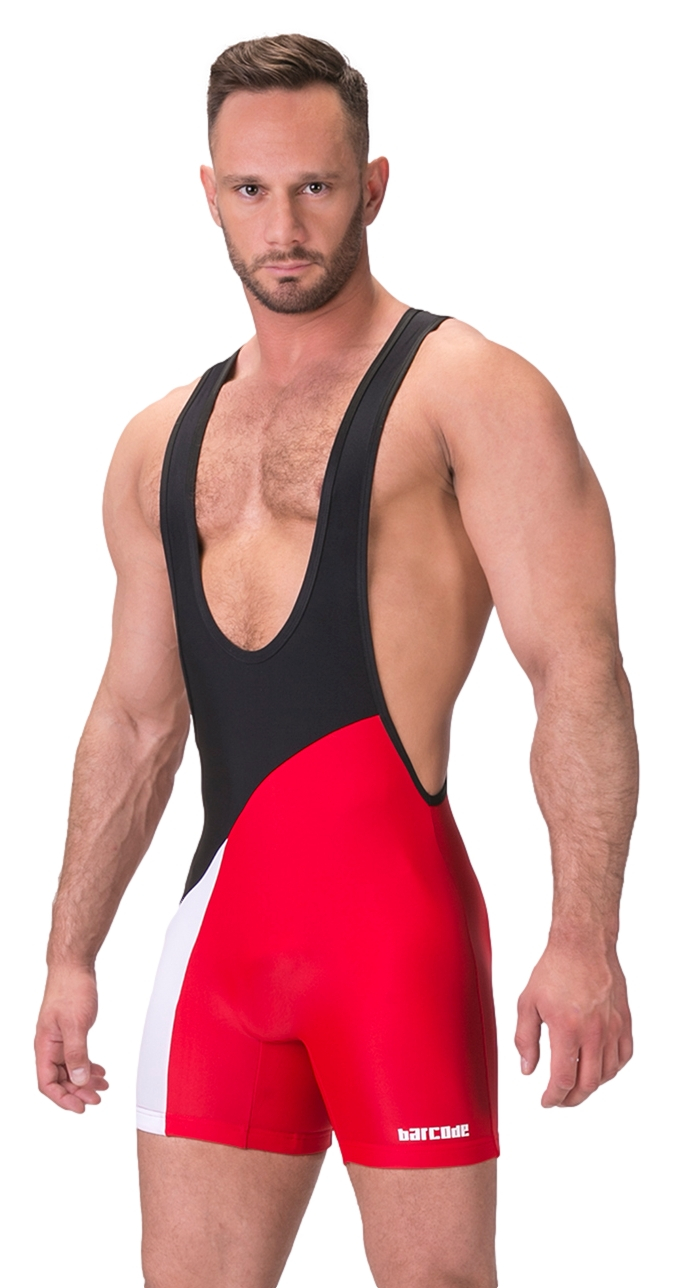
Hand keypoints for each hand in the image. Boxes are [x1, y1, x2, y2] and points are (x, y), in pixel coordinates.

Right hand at [35, 965, 108, 1111]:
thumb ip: (76, 1053)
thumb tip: (78, 1080)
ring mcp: (59, 1039)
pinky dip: (87, 1066)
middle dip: (77, 1092)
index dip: (63, 1098)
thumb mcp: (75, 1024)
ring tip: (102, 1087)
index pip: (47, 1083)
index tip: (80, 1106)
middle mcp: (49, 1045)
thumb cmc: (70, 990)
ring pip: (69, 1069)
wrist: (73, 967)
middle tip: (97, 1099)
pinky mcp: (69, 1032)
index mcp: (45, 1046)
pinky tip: (99, 1071)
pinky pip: (75, 1056)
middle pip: (59, 1079)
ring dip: (84, 1081)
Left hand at [515, 939, 632, 1106]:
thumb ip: (524, 1039)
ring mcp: (612, 1027)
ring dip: (591, 1086)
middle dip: (572, 1099)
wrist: (583, 945)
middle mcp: (593, 1032)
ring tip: (576, 1086)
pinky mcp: (624, 1021)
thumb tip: (527, 1069)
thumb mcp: (527, 1003)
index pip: (563, 1079)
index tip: (546, 1101)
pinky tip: (600, 1069)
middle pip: (588, 1083)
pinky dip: (612, 1070)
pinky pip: (624, 1056)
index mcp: (567, 1028)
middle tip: (560, 1099)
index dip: (553, 1097)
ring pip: (607, 1074)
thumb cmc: (555, 969)